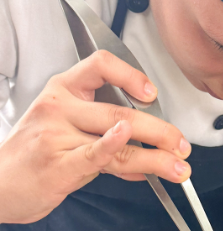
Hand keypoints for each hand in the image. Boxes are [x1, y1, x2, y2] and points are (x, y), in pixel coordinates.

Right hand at [0, 51, 190, 223]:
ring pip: (119, 141)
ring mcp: (58, 135)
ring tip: (178, 166)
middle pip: (120, 111)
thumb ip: (106, 139)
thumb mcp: (65, 131)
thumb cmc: (33, 155)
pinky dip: (121, 153)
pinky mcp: (60, 164)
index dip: (131, 75)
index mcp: (63, 90)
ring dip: (156, 157)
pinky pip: (97, 155)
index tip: (152, 93)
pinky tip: (143, 163)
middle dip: (161, 130)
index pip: (101, 65)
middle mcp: (60, 107)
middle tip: (181, 144)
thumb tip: (149, 155)